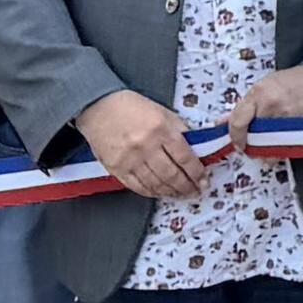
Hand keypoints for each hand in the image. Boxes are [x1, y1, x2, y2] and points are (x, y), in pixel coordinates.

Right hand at [76, 90, 204, 201]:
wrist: (99, 107)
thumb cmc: (133, 107)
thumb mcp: (163, 113)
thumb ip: (180, 131)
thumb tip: (196, 150)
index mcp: (162, 130)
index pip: (185, 158)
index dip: (197, 173)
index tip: (203, 180)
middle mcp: (146, 146)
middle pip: (172, 174)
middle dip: (187, 187)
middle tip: (195, 192)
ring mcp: (130, 159)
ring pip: (156, 183)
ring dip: (172, 192)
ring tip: (181, 195)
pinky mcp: (116, 168)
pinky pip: (138, 186)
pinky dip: (152, 192)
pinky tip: (160, 192)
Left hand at [225, 62, 302, 145]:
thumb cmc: (297, 80)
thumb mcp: (266, 85)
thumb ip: (244, 106)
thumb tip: (222, 122)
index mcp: (259, 94)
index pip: (237, 122)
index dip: (234, 136)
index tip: (236, 143)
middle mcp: (271, 107)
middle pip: (252, 137)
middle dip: (250, 145)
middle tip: (252, 145)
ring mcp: (287, 119)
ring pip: (268, 147)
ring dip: (266, 150)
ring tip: (270, 144)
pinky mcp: (301, 129)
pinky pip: (285, 148)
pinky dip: (281, 150)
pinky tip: (283, 144)